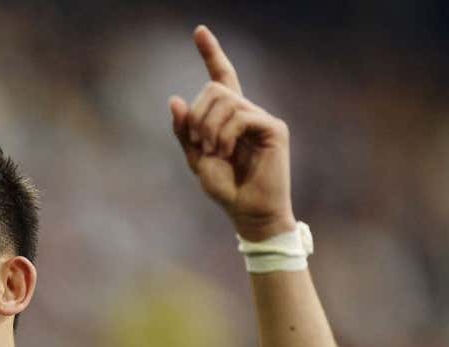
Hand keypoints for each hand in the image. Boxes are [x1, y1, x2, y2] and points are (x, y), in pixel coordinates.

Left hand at [169, 25, 294, 240]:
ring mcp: (262, 119)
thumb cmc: (225, 188)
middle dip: (198, 115)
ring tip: (214, 152)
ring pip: (225, 100)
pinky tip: (227, 151)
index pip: (221, 77)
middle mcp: (247, 112)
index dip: (211, 53)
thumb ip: (186, 131)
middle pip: (214, 88)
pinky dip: (225, 134)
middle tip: (199, 144)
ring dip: (209, 127)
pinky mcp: (274, 128)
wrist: (248, 213)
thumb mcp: (197, 158)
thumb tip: (175, 99)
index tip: (199, 30)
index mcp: (228, 117)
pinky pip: (241, 115)